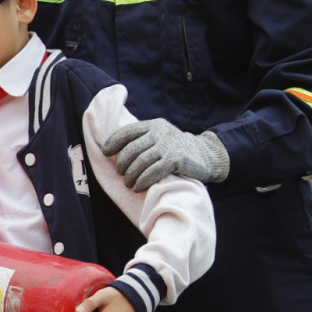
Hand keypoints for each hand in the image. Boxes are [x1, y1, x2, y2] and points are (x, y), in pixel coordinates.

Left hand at [99, 118, 230, 191]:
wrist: (206, 155)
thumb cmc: (177, 150)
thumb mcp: (161, 138)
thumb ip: (144, 140)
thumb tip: (116, 153)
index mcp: (154, 125)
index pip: (128, 131)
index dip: (113, 142)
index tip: (105, 152)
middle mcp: (160, 132)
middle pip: (131, 149)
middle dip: (122, 164)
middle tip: (122, 174)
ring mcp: (168, 145)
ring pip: (140, 162)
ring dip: (131, 176)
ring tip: (129, 184)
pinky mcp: (176, 159)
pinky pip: (153, 171)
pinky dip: (143, 181)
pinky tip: (139, 187)